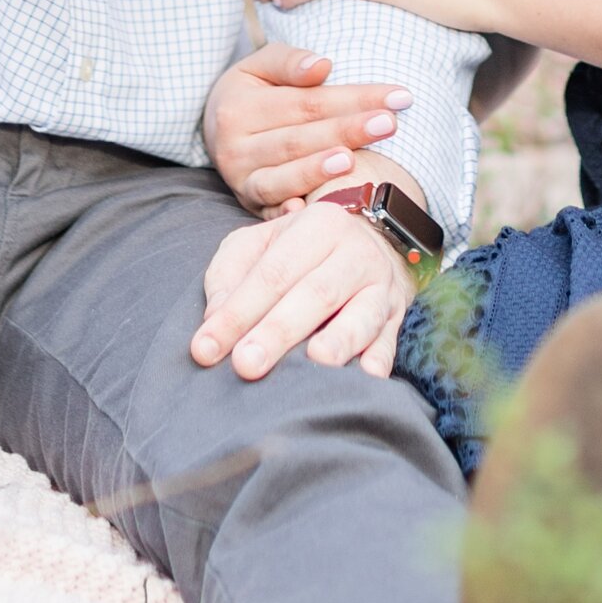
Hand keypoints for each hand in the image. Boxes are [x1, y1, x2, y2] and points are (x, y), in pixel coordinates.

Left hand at [190, 196, 414, 379]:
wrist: (367, 240)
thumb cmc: (298, 251)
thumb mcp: (259, 244)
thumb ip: (230, 275)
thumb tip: (215, 318)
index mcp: (316, 226)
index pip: (271, 273)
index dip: (237, 312)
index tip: (204, 349)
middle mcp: (353, 253)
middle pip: (315, 293)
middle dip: (278, 332)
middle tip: (245, 365)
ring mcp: (380, 286)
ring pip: (361, 315)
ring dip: (338, 341)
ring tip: (314, 363)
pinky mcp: (397, 317)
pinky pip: (390, 340)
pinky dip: (379, 359)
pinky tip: (366, 376)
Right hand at [204, 46, 413, 210]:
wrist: (212, 127)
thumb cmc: (251, 92)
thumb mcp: (260, 65)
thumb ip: (289, 61)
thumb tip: (322, 66)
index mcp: (241, 107)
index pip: (308, 102)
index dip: (355, 98)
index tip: (398, 97)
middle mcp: (236, 147)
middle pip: (299, 139)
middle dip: (347, 131)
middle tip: (389, 124)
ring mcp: (240, 180)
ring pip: (281, 178)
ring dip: (316, 171)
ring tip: (351, 161)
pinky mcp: (247, 205)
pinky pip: (266, 212)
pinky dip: (284, 213)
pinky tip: (306, 211)